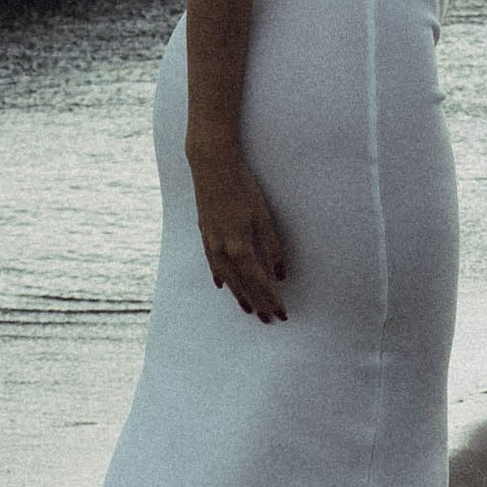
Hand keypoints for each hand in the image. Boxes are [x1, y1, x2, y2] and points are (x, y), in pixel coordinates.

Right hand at [188, 142, 290, 321]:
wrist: (211, 166)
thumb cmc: (242, 187)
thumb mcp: (263, 216)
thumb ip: (272, 247)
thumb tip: (280, 274)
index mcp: (239, 247)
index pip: (258, 282)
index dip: (270, 299)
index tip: (281, 313)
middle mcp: (223, 250)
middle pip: (242, 285)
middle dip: (257, 304)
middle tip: (268, 320)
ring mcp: (211, 242)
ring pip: (226, 278)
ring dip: (238, 295)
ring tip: (248, 310)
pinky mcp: (205, 233)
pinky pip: (213, 264)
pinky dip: (221, 277)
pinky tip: (222, 285)